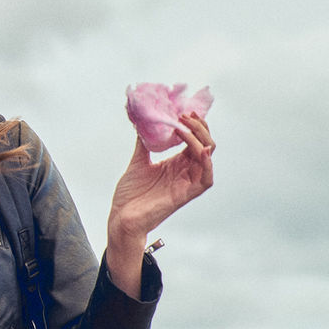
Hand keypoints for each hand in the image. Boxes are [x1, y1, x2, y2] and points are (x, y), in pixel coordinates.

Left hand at [108, 112, 215, 242]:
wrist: (121, 217)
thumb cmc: (130, 194)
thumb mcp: (138, 162)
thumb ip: (144, 143)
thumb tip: (144, 122)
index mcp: (176, 163)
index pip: (195, 140)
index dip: (193, 125)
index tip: (183, 111)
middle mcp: (185, 171)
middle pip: (205, 145)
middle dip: (199, 127)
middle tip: (185, 115)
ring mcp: (187, 182)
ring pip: (207, 157)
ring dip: (199, 139)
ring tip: (184, 126)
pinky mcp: (186, 195)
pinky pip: (206, 179)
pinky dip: (206, 163)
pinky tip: (200, 150)